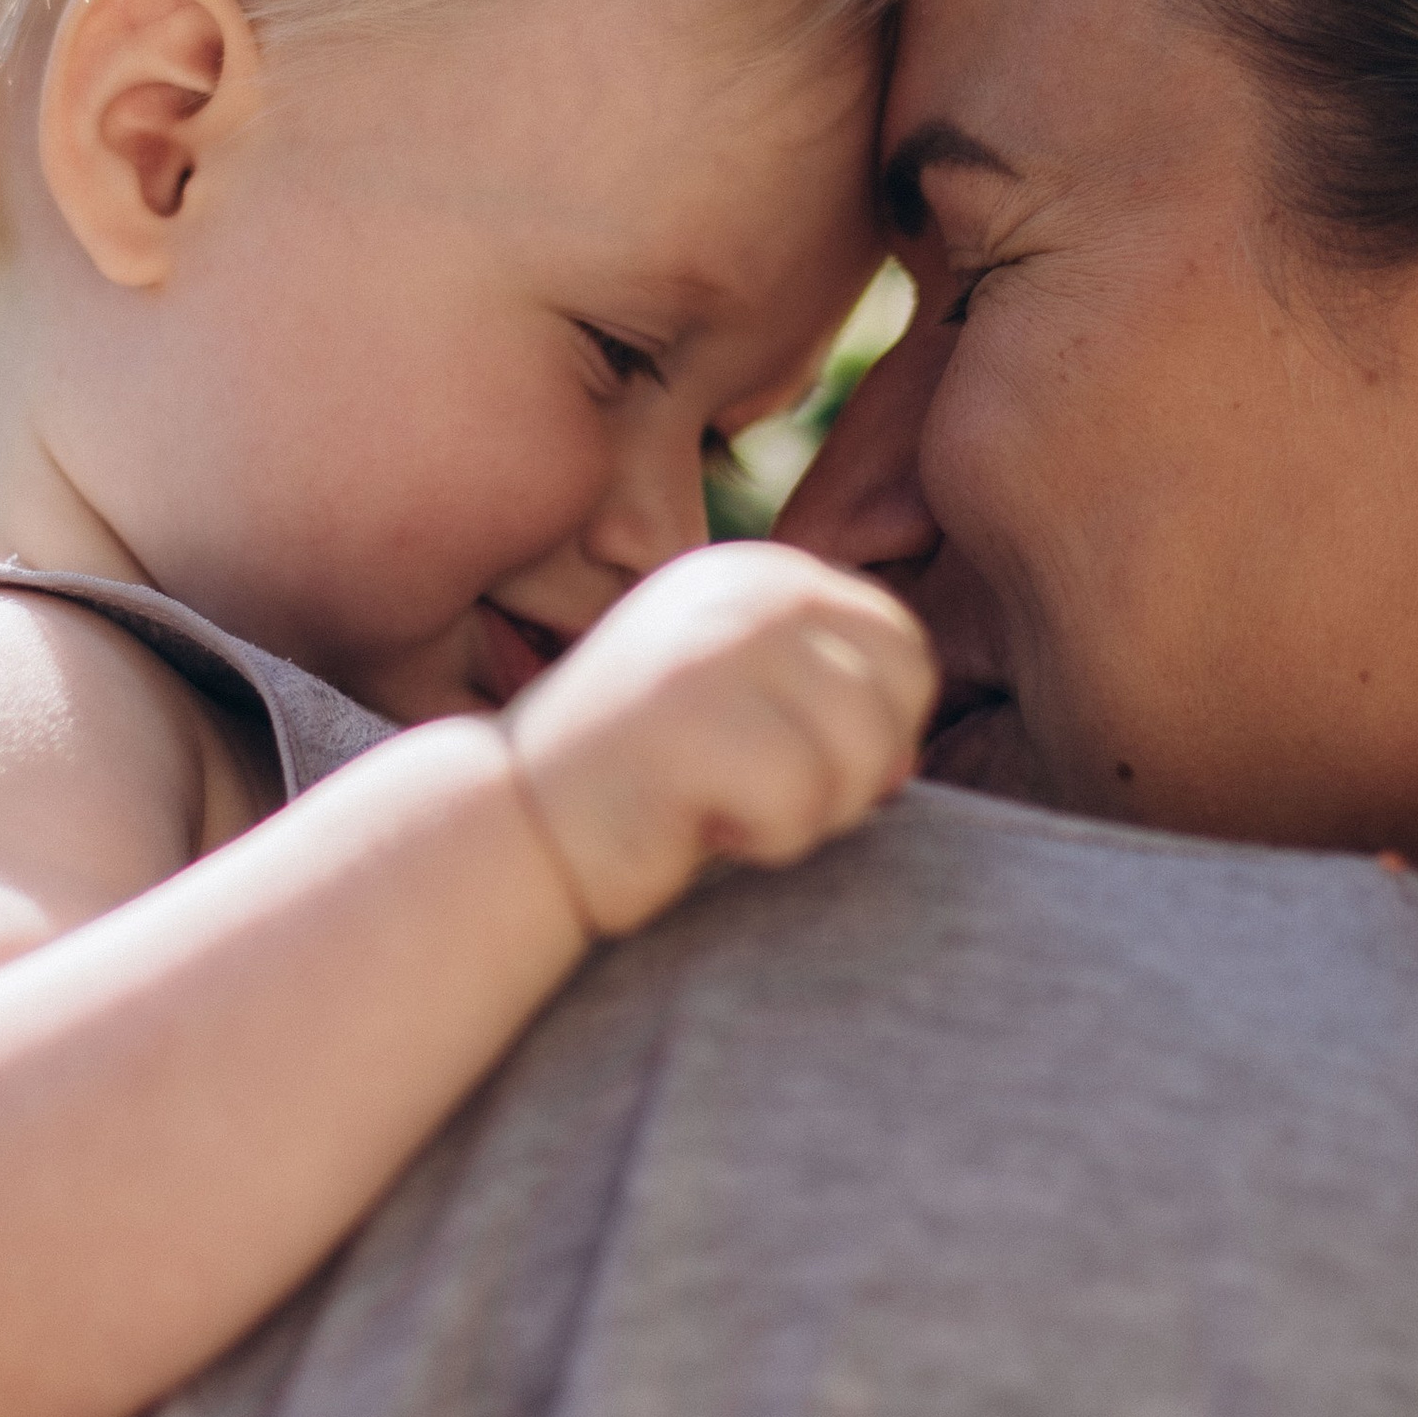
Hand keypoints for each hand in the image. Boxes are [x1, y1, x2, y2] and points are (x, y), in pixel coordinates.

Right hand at [502, 542, 935, 939]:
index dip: (874, 731)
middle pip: (898, 697)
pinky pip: (802, 804)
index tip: (791, 766)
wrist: (510, 825)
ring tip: (720, 807)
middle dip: (849, 777)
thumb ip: (821, 707)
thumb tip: (907, 763)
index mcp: (759, 573)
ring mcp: (718, 643)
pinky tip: (692, 825)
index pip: (902, 647)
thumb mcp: (734, 710)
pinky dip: (763, 842)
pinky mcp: (692, 713)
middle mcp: (745, 587)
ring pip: (863, 755)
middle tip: (754, 796)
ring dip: (805, 816)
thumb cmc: (637, 786)